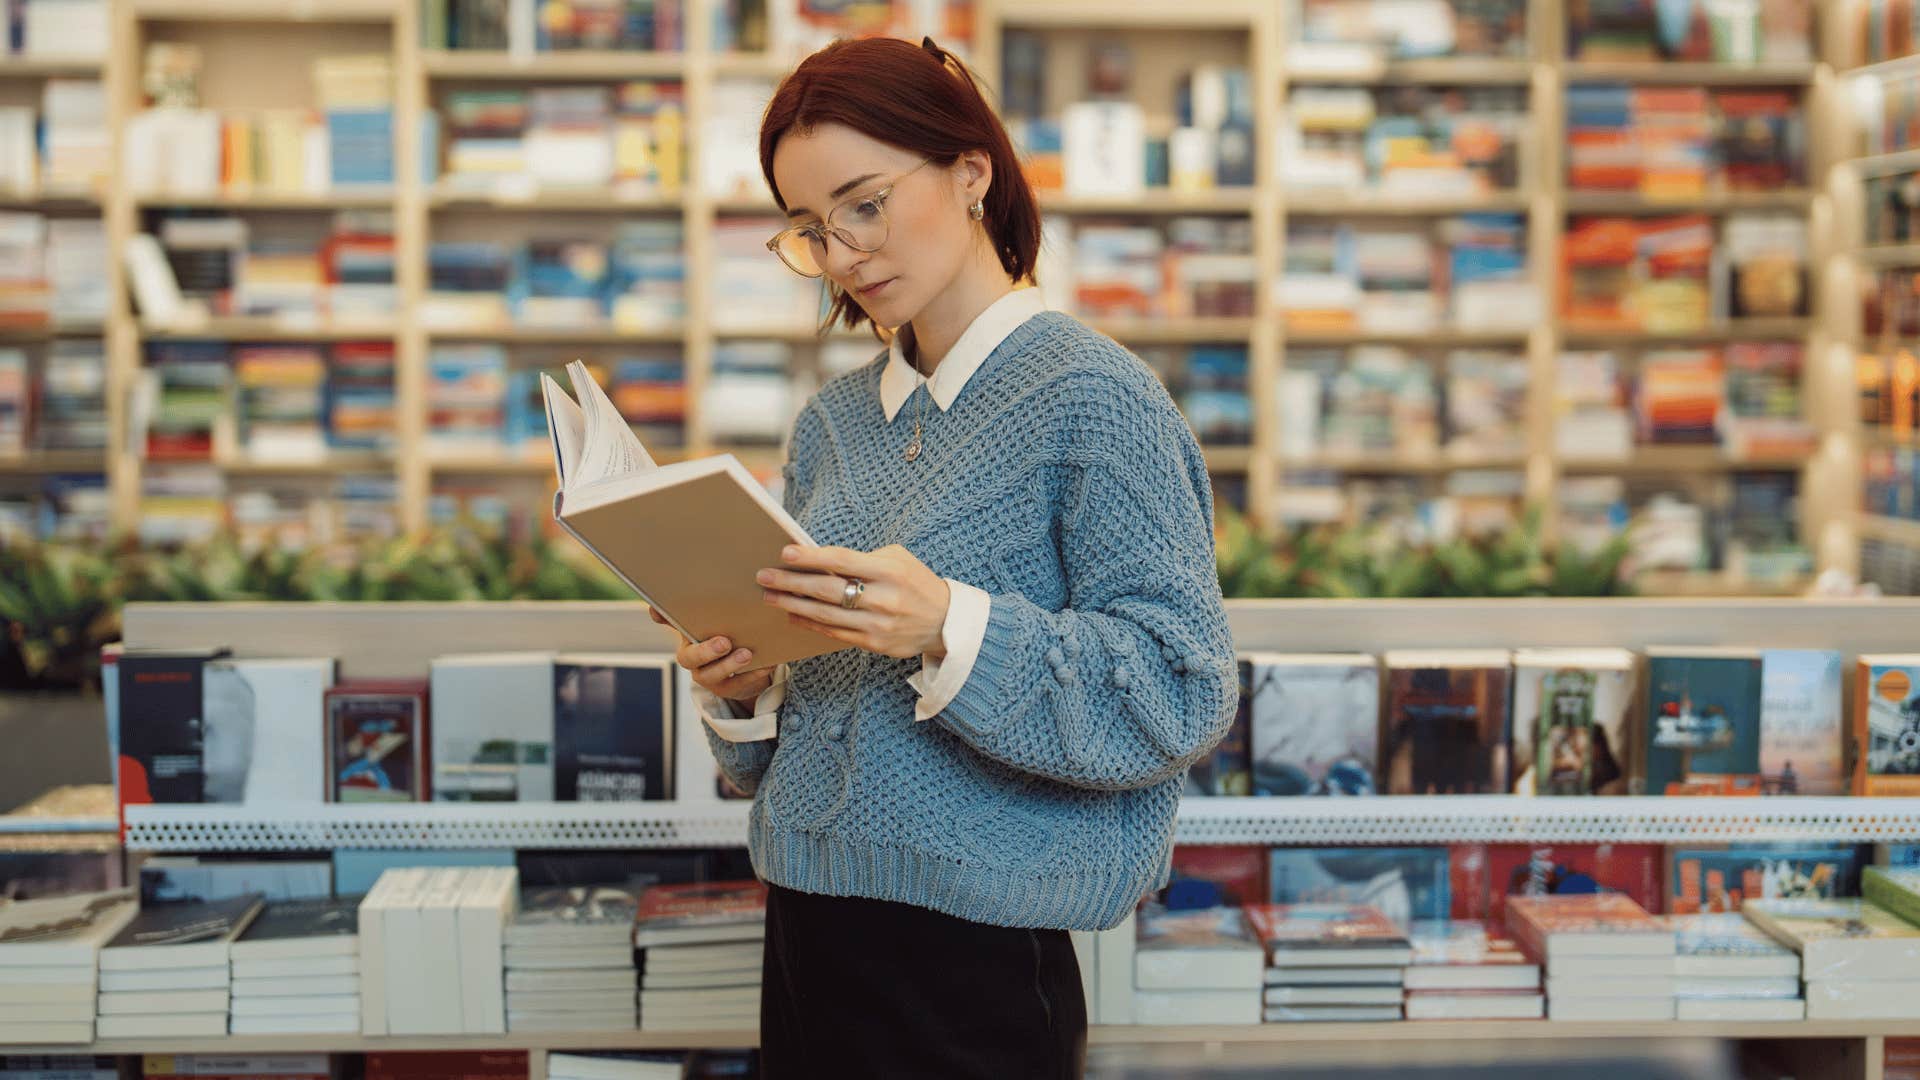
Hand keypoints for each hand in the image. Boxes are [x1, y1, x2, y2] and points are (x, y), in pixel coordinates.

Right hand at [650, 607, 774, 708]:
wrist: (744, 671)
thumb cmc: (730, 636)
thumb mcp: (722, 621)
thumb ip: (715, 604)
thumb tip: (714, 569)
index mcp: (688, 634)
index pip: (669, 622)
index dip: (661, 616)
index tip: (657, 609)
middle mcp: (691, 656)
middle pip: (689, 657)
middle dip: (706, 650)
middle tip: (724, 642)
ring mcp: (707, 675)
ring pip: (711, 674)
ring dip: (729, 664)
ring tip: (747, 654)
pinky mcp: (726, 689)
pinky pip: (737, 684)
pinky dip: (752, 674)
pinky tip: (765, 664)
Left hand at [756, 544, 950, 659]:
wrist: (945, 622)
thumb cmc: (916, 583)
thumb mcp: (898, 560)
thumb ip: (863, 559)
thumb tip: (820, 560)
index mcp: (890, 571)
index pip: (843, 561)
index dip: (812, 557)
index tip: (785, 552)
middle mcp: (883, 599)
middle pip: (827, 590)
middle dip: (791, 583)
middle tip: (764, 577)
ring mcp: (877, 624)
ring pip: (825, 615)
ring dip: (793, 605)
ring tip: (770, 597)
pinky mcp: (873, 644)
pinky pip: (834, 633)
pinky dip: (810, 623)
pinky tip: (793, 615)